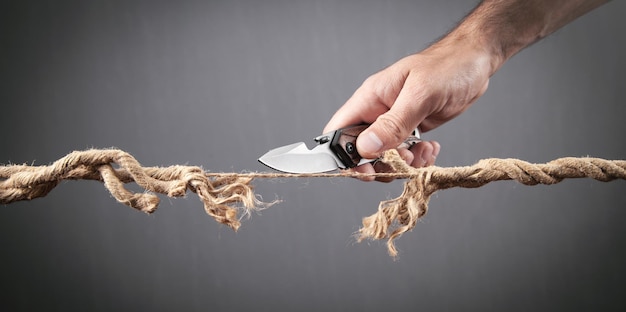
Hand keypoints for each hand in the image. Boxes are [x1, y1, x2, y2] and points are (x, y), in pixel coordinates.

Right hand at [324, 39, 491, 180]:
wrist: (475, 61)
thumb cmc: (448, 66)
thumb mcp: (420, 94)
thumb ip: (393, 123)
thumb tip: (367, 147)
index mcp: (370, 98)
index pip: (339, 131)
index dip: (343, 156)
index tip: (364, 169)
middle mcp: (377, 112)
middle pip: (360, 152)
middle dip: (380, 163)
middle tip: (403, 161)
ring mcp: (394, 123)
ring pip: (384, 157)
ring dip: (402, 164)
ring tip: (422, 152)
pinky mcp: (411, 131)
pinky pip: (404, 155)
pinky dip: (417, 160)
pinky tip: (430, 148)